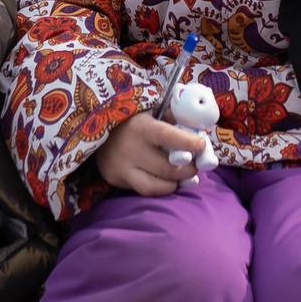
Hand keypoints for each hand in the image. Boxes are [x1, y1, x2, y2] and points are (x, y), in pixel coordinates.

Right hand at [93, 113, 208, 196]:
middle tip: (197, 166)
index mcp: (141, 127)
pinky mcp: (116, 178)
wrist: (98, 128)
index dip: (189, 143)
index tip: (202, 145)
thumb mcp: (153, 110)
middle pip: (168, 168)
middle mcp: (129, 149)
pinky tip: (167, 182)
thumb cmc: (134, 118)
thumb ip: (176, 118)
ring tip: (184, 177)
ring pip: (157, 186)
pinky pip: (144, 190)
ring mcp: (121, 167)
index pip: (169, 137)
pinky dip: (160, 188)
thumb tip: (202, 131)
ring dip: (176, 183)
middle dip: (189, 169)